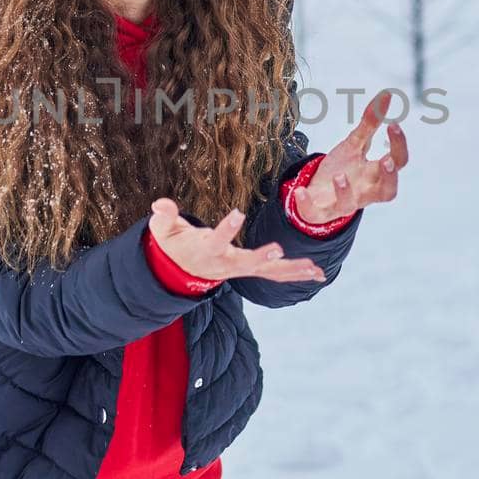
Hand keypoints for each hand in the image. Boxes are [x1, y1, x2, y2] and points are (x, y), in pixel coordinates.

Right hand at [149, 199, 327, 283]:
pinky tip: (317, 273)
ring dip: (290, 270)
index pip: (216, 239)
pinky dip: (296, 273)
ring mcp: (239, 269)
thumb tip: (160, 204)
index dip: (226, 227)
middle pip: (246, 263)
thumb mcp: (163, 230)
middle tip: (278, 250)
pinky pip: (275, 274)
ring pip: (267, 272)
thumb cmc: (173, 244)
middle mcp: (225, 264)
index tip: (238, 212)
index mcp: (206, 250)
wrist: (180, 270)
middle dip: (261, 257)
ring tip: (313, 269)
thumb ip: (163, 216)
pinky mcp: (249, 270)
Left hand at [293, 90, 408, 224]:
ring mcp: (342, 204)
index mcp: (374, 174)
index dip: (399, 146)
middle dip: (389, 178)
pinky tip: (299, 191)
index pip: (398, 163)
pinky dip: (306, 203)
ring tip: (339, 176)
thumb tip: (387, 94)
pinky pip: (314, 212)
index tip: (393, 123)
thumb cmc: (342, 168)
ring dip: (346, 191)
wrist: (319, 193)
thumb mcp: (354, 144)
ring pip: (350, 205)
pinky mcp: (319, 212)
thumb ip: (370, 122)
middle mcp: (364, 192)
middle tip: (386, 161)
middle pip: (387, 191)